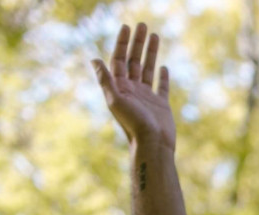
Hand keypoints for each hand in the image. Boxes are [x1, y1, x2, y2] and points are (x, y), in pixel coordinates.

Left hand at [94, 23, 175, 149]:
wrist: (153, 145)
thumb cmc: (134, 124)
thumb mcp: (116, 100)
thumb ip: (106, 79)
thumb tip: (94, 59)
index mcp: (120, 88)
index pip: (119, 60)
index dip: (122, 43)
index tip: (127, 27)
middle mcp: (132, 90)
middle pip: (134, 61)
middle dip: (137, 43)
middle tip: (142, 25)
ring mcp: (147, 97)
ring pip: (147, 69)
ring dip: (151, 53)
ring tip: (155, 36)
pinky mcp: (160, 105)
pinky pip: (161, 87)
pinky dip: (162, 77)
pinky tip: (164, 67)